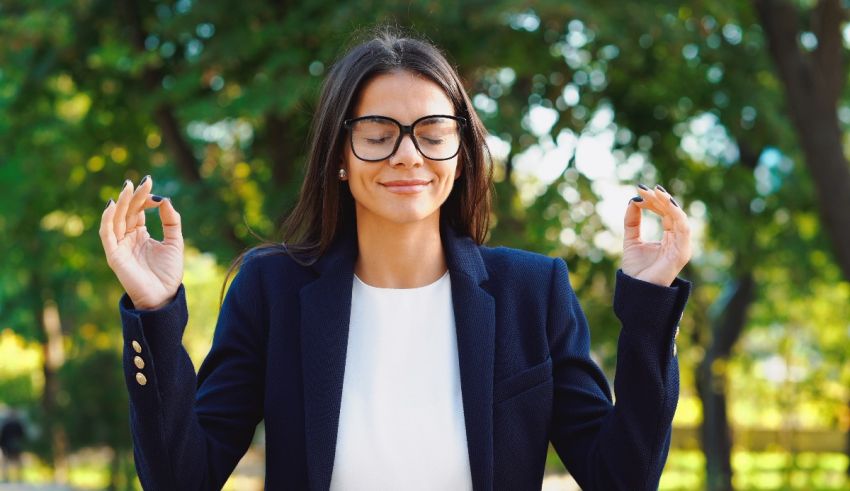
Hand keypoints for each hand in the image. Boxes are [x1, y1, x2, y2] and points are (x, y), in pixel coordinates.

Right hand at [99, 175, 183, 309]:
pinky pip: (107, 234)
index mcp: (141, 235)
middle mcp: (128, 238)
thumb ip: (171, 221)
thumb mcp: (175, 242)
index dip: (145, 199)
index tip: (153, 188)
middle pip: (128, 212)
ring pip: (117, 219)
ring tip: (127, 187)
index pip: (138, 211)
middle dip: (134, 196)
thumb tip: (164, 198)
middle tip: (142, 181)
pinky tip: (113, 205)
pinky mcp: (114, 255)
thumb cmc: (168, 273)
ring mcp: (120, 246)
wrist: (163, 297)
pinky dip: (108, 219)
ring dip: (121, 202)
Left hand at [621, 184, 691, 286]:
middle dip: (659, 198)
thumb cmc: (637, 270)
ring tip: (654, 192)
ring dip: (667, 202)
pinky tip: (665, 203)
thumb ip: (632, 222)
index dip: (654, 200)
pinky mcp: (682, 252)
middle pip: (672, 212)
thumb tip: (633, 200)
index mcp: (669, 236)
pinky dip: (676, 214)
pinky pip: (683, 228)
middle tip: (644, 188)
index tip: (640, 189)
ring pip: (679, 217)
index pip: (665, 212)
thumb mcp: (631, 240)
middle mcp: (678, 239)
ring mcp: (682, 245)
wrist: (637, 291)